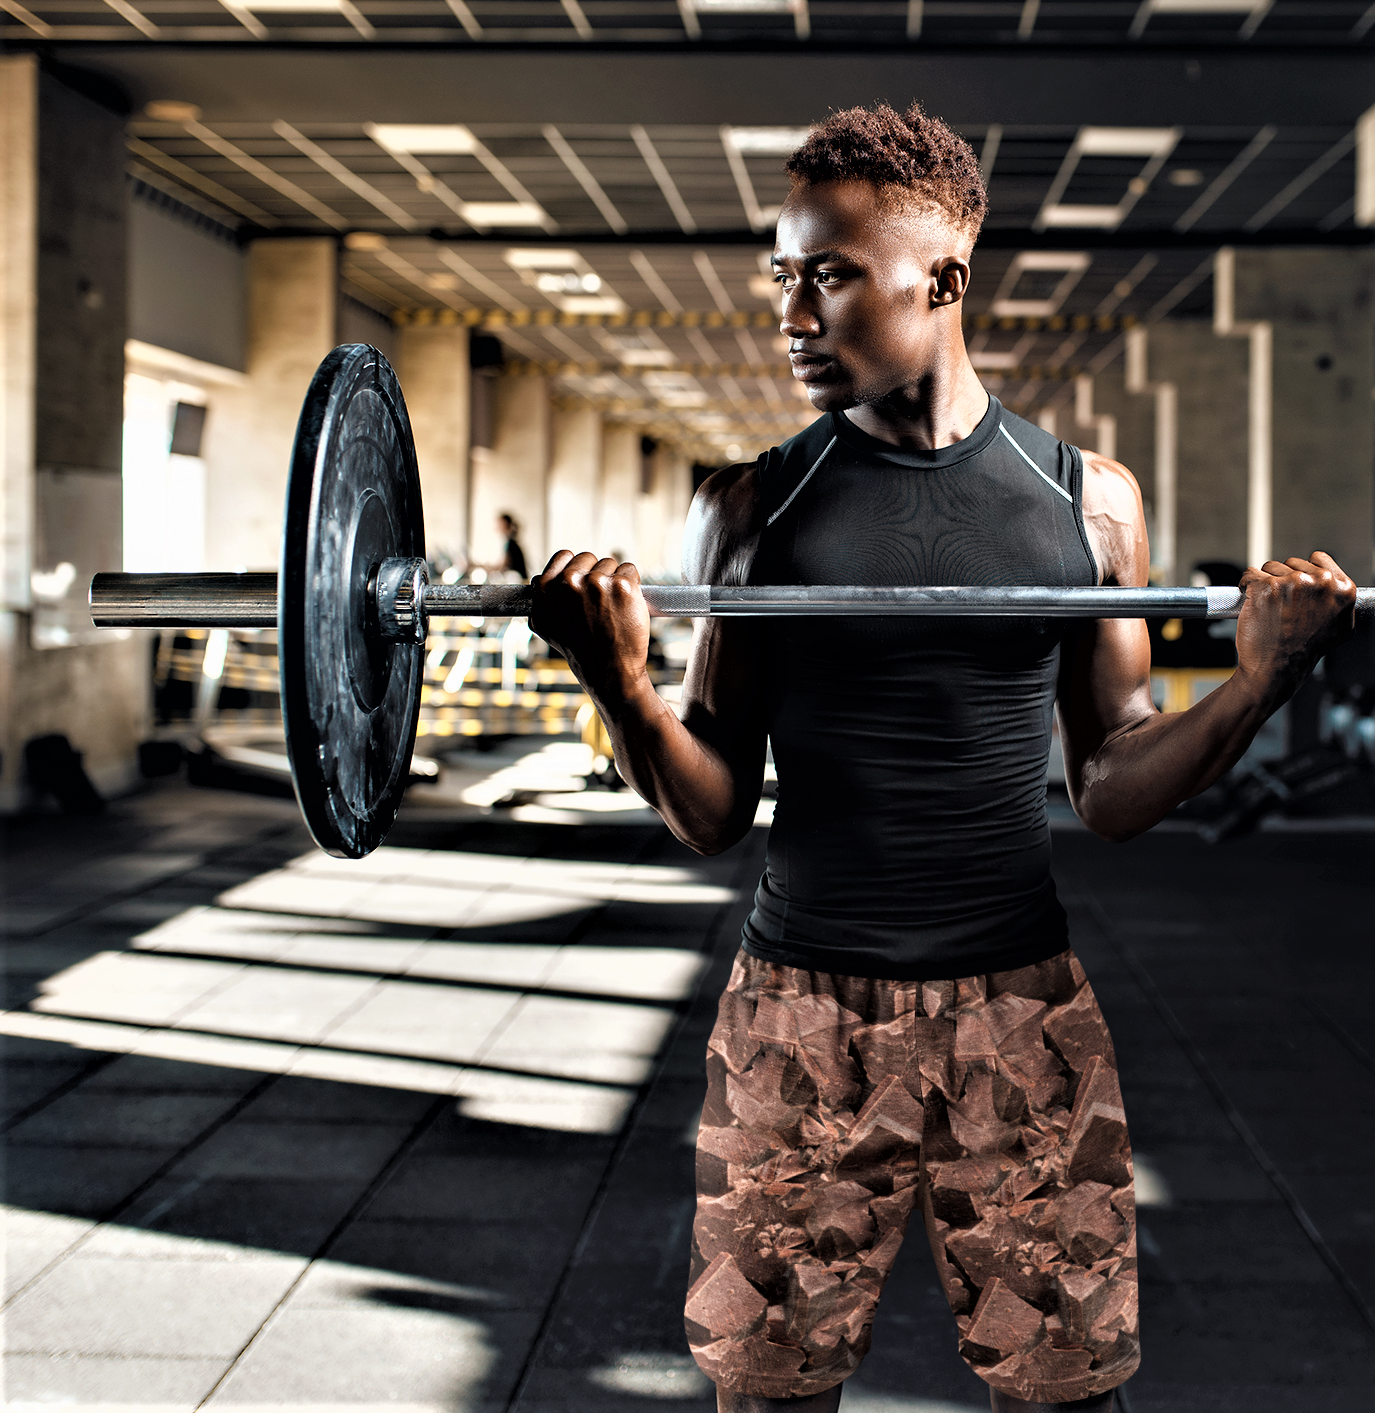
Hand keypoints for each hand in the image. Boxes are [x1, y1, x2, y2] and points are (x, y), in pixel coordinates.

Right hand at [529, 551, 651, 705]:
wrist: (608, 670)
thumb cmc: (581, 650)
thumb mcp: (546, 627)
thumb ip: (541, 602)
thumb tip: (538, 584)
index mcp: (546, 588)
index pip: (564, 556)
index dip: (576, 568)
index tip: (583, 580)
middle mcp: (569, 582)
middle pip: (588, 558)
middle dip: (596, 574)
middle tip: (599, 601)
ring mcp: (596, 582)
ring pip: (611, 564)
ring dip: (614, 580)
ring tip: (612, 607)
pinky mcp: (622, 586)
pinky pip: (630, 570)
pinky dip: (632, 585)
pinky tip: (626, 605)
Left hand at [1234, 550, 1355, 702]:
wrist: (1278, 668)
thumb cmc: (1305, 651)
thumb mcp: (1340, 627)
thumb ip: (1340, 603)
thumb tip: (1338, 589)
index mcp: (1342, 588)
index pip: (1318, 559)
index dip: (1304, 571)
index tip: (1296, 585)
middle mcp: (1319, 582)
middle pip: (1292, 563)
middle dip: (1283, 580)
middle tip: (1281, 605)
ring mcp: (1292, 583)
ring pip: (1270, 568)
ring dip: (1265, 584)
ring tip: (1269, 608)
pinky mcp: (1265, 587)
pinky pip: (1249, 574)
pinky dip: (1246, 586)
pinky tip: (1252, 602)